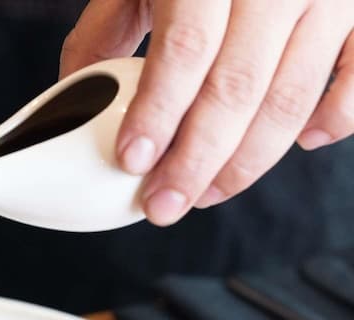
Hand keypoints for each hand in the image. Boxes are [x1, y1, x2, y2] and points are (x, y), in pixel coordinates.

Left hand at [60, 0, 353, 225]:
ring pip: (290, 98)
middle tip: (162, 205)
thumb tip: (74, 98)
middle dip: (195, 161)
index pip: (186, 48)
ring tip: (203, 194)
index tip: (132, 161)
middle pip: (237, 88)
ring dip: (245, 162)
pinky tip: (303, 144)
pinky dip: (336, 118)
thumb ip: (103, 32)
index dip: (159, 111)